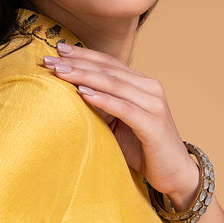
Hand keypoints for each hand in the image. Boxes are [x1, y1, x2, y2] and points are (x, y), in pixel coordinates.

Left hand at [45, 44, 198, 207]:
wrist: (175, 173)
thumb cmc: (143, 148)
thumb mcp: (118, 123)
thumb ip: (103, 107)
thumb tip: (71, 94)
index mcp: (142, 84)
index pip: (109, 63)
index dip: (83, 55)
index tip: (57, 49)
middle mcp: (150, 88)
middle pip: (108, 70)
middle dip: (77, 63)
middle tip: (49, 59)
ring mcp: (154, 104)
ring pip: (114, 84)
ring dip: (84, 77)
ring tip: (60, 72)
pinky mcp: (153, 124)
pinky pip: (124, 108)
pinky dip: (103, 100)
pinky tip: (83, 94)